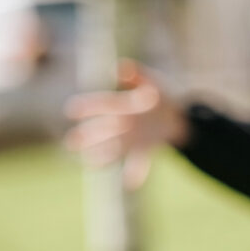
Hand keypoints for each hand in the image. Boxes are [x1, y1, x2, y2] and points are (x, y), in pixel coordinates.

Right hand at [65, 62, 184, 186]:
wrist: (179, 114)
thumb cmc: (160, 94)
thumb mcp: (151, 80)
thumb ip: (136, 73)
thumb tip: (121, 67)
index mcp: (122, 104)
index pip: (103, 104)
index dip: (88, 107)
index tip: (70, 109)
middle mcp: (125, 123)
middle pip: (104, 129)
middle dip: (88, 135)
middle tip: (71, 142)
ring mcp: (135, 138)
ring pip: (116, 147)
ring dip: (104, 154)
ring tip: (89, 162)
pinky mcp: (147, 149)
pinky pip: (141, 163)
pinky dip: (136, 173)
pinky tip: (130, 183)